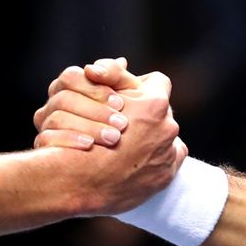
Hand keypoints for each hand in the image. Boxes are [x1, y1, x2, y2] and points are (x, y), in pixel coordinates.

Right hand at [33, 57, 139, 148]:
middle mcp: (53, 102)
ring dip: (88, 127)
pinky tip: (90, 145)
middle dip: (95, 111)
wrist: (126, 146)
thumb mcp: (126, 89)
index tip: (120, 103)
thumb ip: (113, 73)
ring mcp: (46, 124)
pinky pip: (47, 140)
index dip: (94, 89)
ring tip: (113, 137)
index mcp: (68, 85)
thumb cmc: (123, 112)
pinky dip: (69, 140)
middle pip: (63, 99)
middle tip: (122, 124)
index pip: (70, 78)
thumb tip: (98, 68)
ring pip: (57, 119)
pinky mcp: (44, 146)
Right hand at [76, 68, 186, 213]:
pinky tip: (132, 162)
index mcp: (154, 104)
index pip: (157, 81)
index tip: (127, 98)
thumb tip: (124, 62)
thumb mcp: (94, 96)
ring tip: (126, 144)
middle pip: (161, 110)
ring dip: (149, 138)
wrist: (78, 183)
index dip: (141, 87)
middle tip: (124, 123)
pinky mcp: (165, 176)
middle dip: (145, 114)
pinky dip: (152, 160)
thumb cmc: (82, 135)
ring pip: (164, 136)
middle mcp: (167, 127)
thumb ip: (112, 76)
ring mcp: (167, 154)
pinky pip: (166, 161)